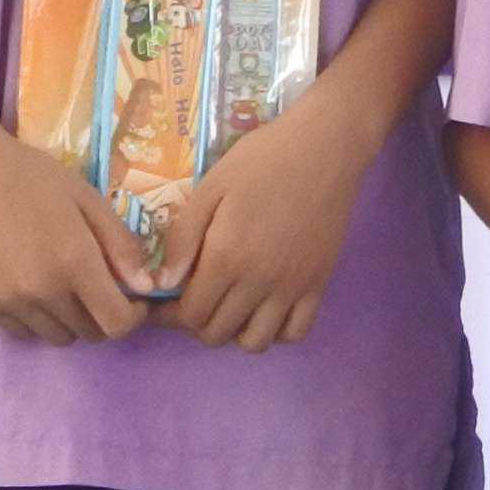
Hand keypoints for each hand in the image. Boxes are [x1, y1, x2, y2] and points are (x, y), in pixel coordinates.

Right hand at [0, 119, 154, 346]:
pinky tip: (38, 288)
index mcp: (75, 262)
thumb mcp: (87, 199)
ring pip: (58, 336)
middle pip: (90, 333)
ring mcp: (11, 302)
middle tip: (101, 286)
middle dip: (105, 315)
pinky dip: (40, 320)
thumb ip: (120, 244)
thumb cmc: (32, 177)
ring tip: (68, 286)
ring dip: (73, 320)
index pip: (117, 323)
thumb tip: (147, 286)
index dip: (133, 316)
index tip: (134, 298)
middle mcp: (44, 292)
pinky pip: (25, 332)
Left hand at [152, 102, 383, 354]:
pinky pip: (297, 332)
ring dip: (236, 331)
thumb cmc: (262, 160)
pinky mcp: (319, 283)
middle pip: (217, 333)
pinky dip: (277, 330)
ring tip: (231, 304)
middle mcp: (260, 282)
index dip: (171, 314)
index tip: (166, 300)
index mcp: (227, 257)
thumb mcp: (211, 187)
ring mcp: (293, 286)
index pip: (190, 315)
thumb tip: (163, 283)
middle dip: (198, 322)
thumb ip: (184, 238)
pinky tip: (267, 306)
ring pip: (256, 342)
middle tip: (196, 297)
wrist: (326, 147)